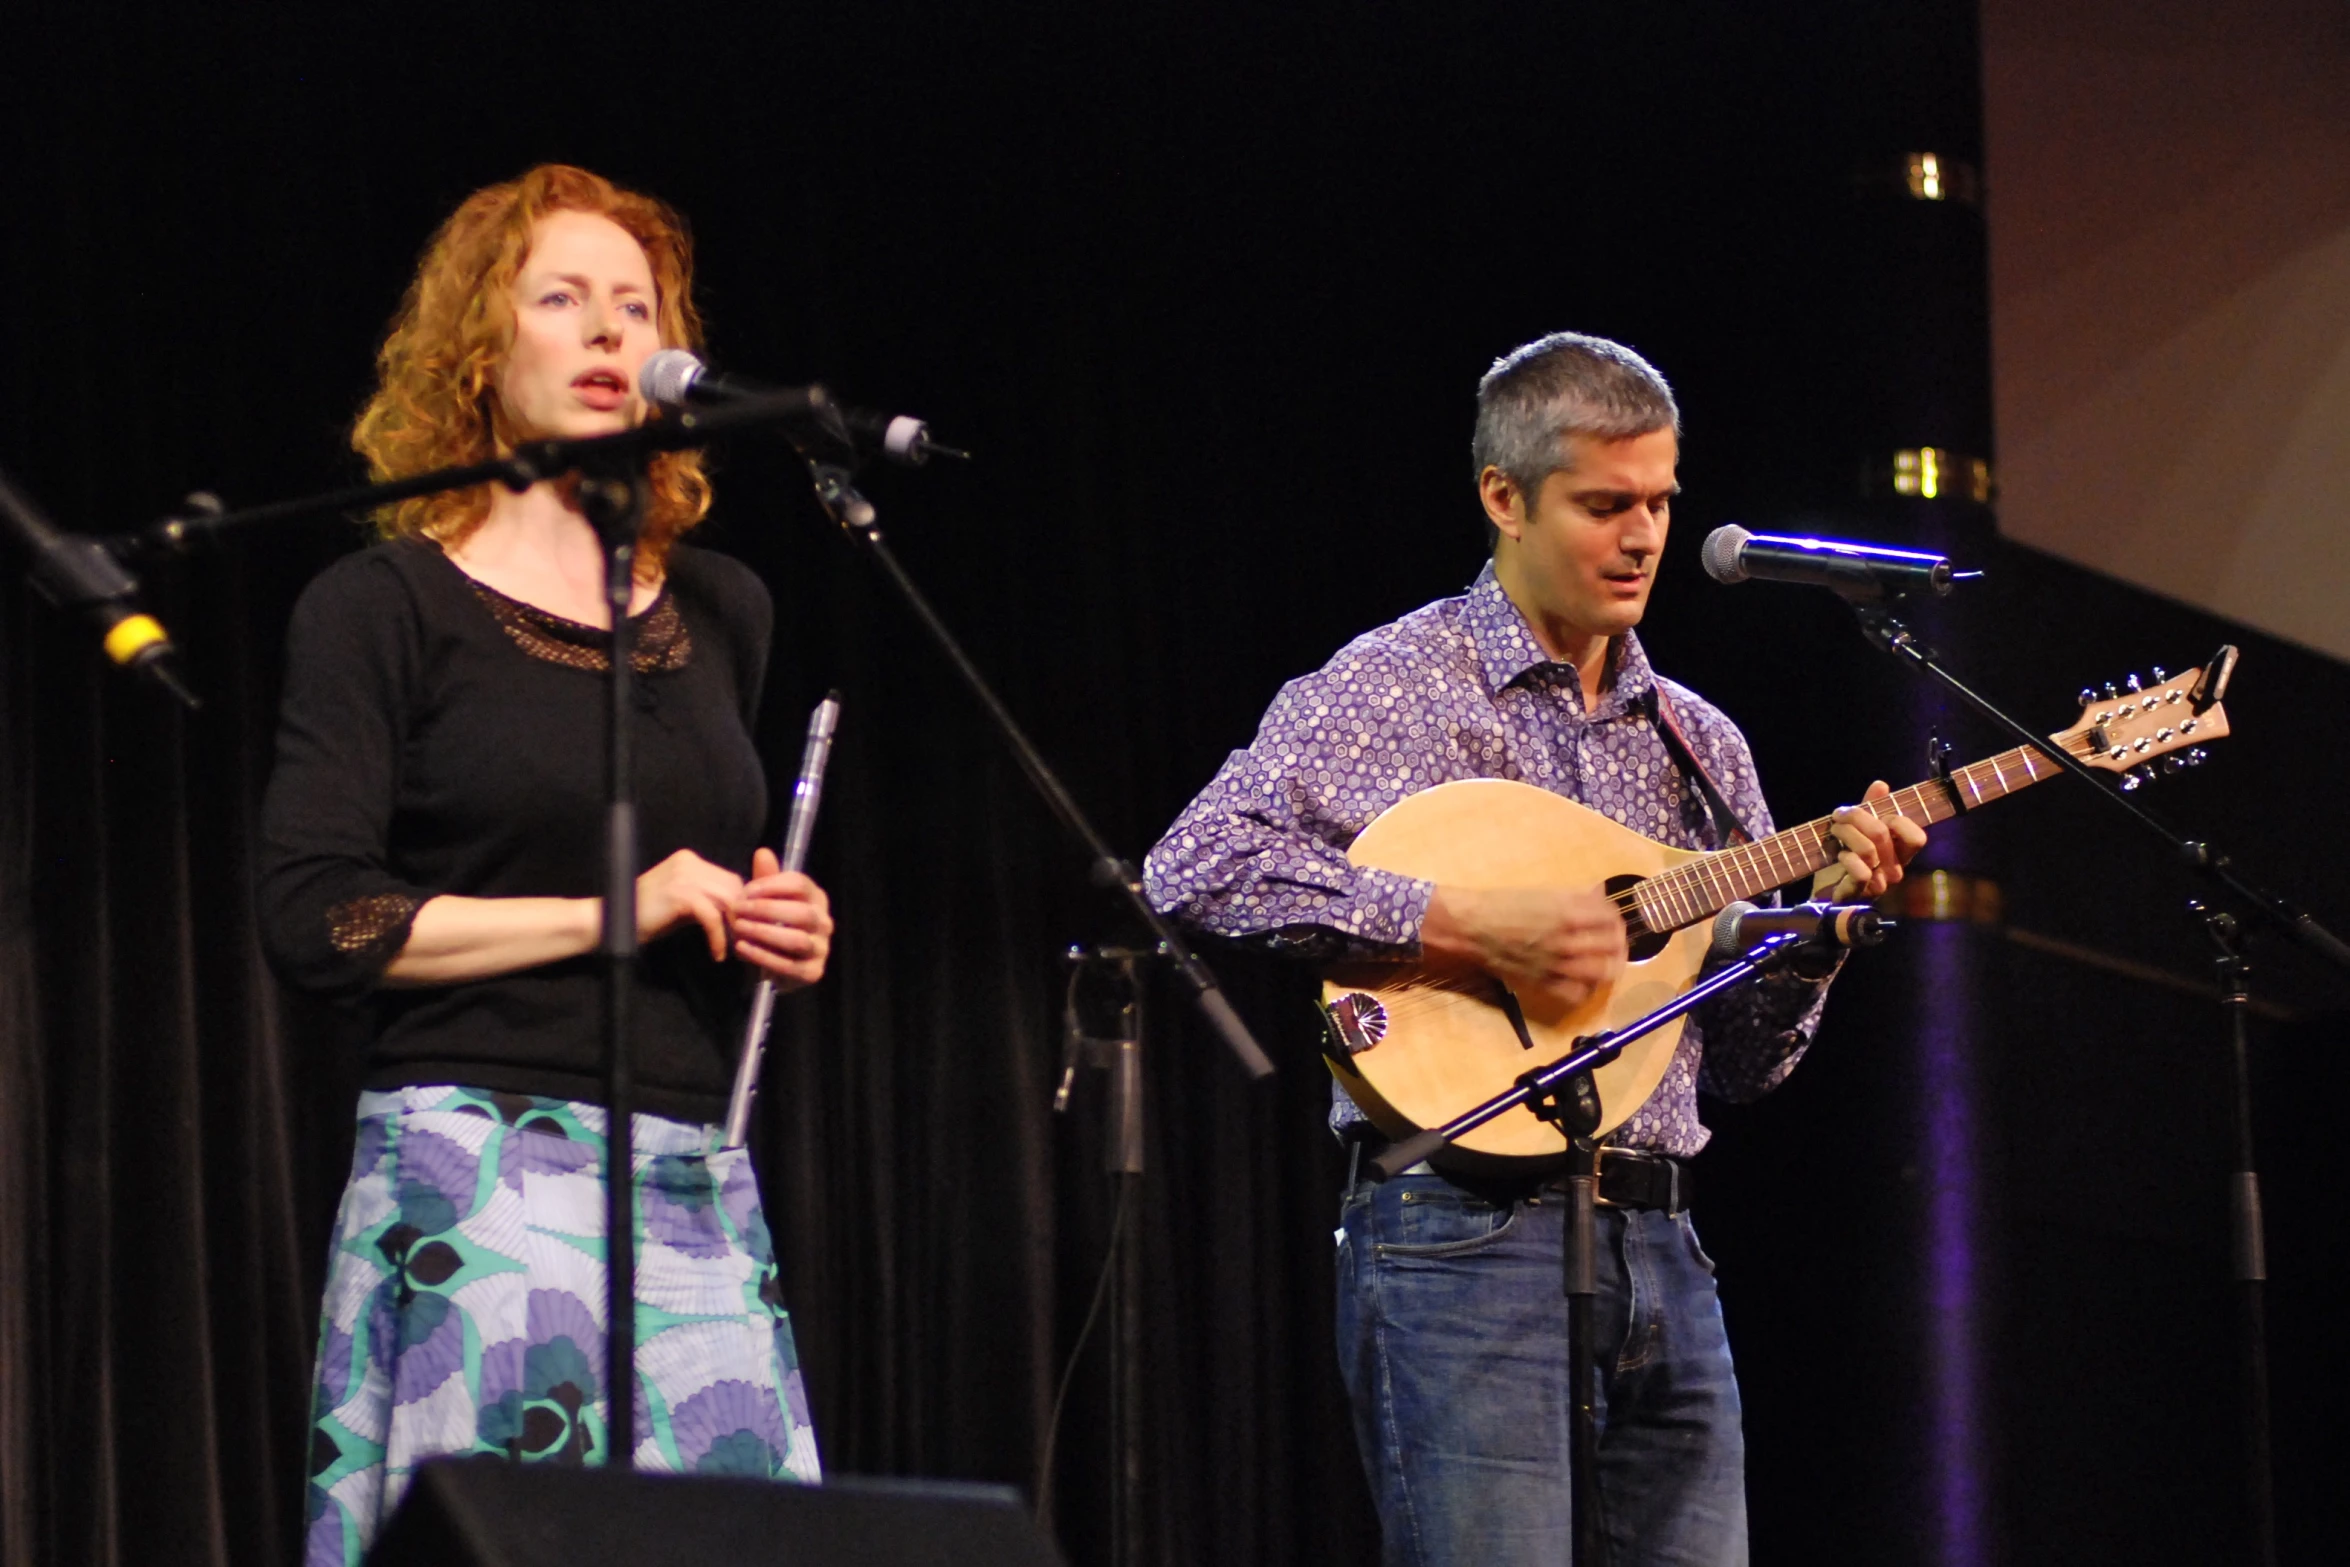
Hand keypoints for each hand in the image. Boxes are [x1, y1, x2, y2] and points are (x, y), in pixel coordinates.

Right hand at [636, 849, 746, 959]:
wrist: (611, 922)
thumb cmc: (648, 916)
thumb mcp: (682, 902)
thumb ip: (706, 899)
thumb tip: (737, 912)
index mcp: (689, 860)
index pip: (730, 878)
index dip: (741, 904)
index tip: (744, 929)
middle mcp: (688, 862)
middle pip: (732, 887)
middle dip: (740, 916)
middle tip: (742, 942)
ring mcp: (683, 876)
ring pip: (726, 900)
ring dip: (732, 928)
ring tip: (733, 949)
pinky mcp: (679, 895)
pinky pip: (711, 916)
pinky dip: (718, 937)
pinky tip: (716, 953)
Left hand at [729, 847, 832, 989]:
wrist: (777, 964)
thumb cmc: (773, 925)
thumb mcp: (768, 900)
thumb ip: (766, 879)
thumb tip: (762, 853)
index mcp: (817, 899)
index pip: (800, 885)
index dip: (771, 886)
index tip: (745, 892)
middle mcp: (825, 923)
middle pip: (801, 912)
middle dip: (765, 910)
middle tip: (737, 911)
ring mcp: (821, 949)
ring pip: (797, 940)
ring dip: (764, 933)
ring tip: (739, 928)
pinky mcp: (813, 972)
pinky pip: (789, 966)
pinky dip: (763, 956)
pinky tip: (742, 948)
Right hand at [1420, 884, 1628, 1012]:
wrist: (1472, 927)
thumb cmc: (1504, 904)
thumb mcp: (1544, 893)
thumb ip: (1577, 898)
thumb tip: (1601, 898)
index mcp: (1569, 914)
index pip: (1612, 919)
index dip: (1616, 919)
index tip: (1612, 920)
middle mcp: (1568, 942)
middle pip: (1614, 947)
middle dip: (1619, 943)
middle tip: (1615, 941)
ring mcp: (1558, 966)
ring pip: (1602, 972)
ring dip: (1609, 965)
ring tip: (1606, 962)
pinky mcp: (1544, 983)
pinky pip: (1577, 994)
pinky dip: (1586, 989)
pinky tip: (1584, 981)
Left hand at [1809, 781, 1927, 902]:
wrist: (1823, 889)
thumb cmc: (1845, 857)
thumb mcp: (1858, 829)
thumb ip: (1871, 808)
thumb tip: (1881, 785)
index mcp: (1900, 853)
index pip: (1917, 837)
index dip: (1897, 820)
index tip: (1876, 813)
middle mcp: (1894, 869)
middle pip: (1882, 833)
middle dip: (1855, 817)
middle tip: (1839, 815)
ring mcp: (1879, 883)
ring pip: (1868, 849)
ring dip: (1845, 833)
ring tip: (1834, 831)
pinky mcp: (1860, 893)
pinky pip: (1861, 872)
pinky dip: (1847, 858)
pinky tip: (1839, 855)